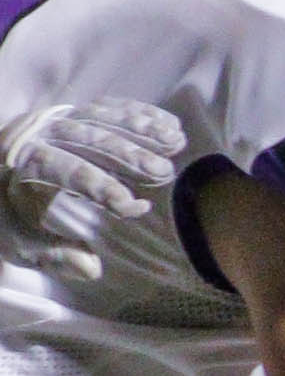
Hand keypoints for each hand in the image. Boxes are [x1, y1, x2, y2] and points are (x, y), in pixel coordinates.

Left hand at [1, 98, 182, 282]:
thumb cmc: (10, 215)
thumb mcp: (21, 244)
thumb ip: (54, 257)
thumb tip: (90, 268)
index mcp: (21, 163)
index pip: (63, 169)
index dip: (98, 186)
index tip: (131, 207)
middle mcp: (37, 133)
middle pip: (87, 139)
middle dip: (129, 155)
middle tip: (165, 173)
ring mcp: (55, 119)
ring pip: (101, 118)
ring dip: (142, 129)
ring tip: (177, 143)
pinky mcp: (71, 113)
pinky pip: (107, 107)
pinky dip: (139, 114)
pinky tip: (169, 125)